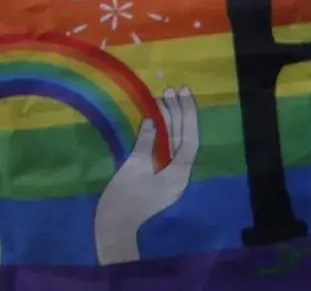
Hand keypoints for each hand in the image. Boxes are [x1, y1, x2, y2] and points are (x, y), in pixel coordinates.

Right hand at [93, 86, 199, 264]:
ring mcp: (170, 175)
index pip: (190, 137)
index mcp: (180, 172)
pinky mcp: (158, 177)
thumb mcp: (134, 168)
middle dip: (179, 113)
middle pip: (184, 137)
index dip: (188, 112)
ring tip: (164, 98)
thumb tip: (152, 120)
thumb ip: (146, 143)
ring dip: (170, 121)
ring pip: (174, 142)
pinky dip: (161, 135)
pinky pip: (164, 151)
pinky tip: (155, 119)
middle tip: (173, 89)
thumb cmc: (123, 200)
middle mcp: (180, 172)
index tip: (183, 92)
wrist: (112, 229)